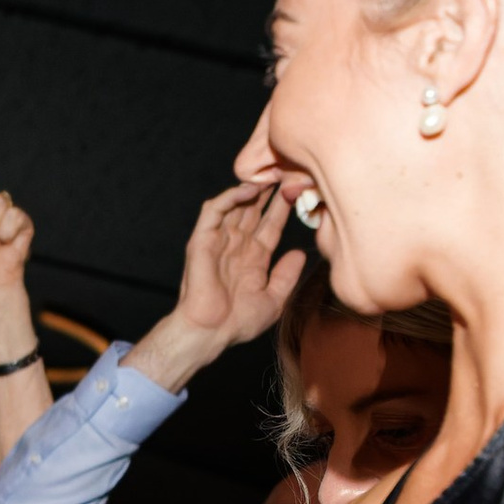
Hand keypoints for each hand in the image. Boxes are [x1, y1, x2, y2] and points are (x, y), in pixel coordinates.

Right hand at [130, 181, 303, 393]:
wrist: (210, 332)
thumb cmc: (237, 323)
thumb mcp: (273, 299)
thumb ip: (286, 276)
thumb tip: (301, 253)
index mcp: (252, 258)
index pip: (271, 224)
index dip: (284, 208)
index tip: (300, 192)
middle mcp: (236, 245)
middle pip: (255, 209)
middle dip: (270, 191)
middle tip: (287, 171)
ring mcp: (219, 241)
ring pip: (235, 205)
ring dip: (252, 188)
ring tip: (270, 173)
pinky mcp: (203, 240)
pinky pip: (214, 211)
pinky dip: (230, 197)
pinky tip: (249, 189)